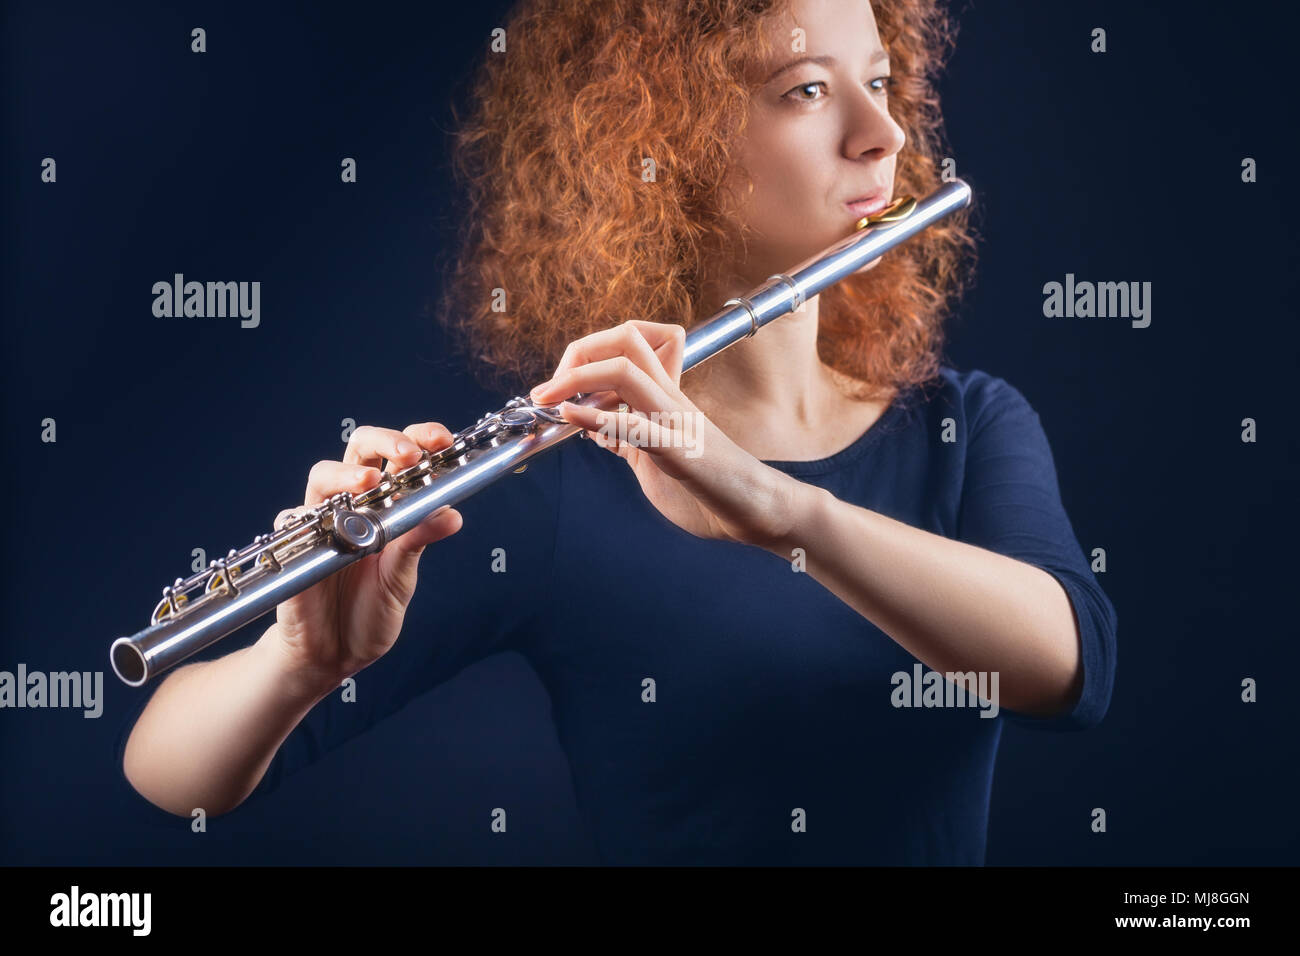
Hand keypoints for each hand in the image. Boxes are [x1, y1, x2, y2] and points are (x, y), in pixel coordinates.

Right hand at [268, 422, 464, 692]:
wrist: (334, 654)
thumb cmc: (370, 611)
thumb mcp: (402, 577)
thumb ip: (420, 540)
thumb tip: (453, 515)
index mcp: (388, 504)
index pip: (400, 455)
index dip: (419, 438)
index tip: (442, 441)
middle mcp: (354, 504)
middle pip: (360, 449)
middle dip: (385, 441)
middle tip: (408, 455)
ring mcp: (322, 521)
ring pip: (322, 475)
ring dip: (346, 473)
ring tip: (370, 481)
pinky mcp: (295, 545)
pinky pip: (291, 520)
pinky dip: (306, 516)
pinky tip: (325, 526)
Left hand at [529, 320, 799, 547]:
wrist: (754, 510)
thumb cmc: (710, 485)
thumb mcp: (656, 456)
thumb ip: (628, 438)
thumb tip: (595, 428)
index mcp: (667, 396)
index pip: (635, 341)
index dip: (591, 350)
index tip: (562, 384)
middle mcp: (671, 398)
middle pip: (627, 339)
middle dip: (579, 352)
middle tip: (547, 387)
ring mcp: (676, 421)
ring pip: (627, 370)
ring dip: (577, 378)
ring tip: (548, 398)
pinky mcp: (680, 453)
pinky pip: (636, 426)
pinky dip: (596, 417)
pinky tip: (571, 418)